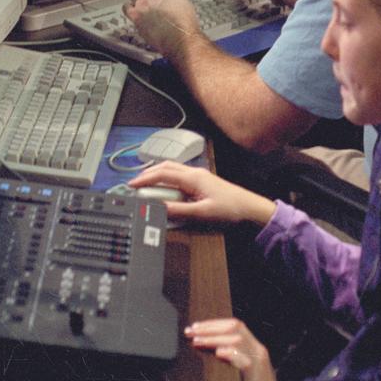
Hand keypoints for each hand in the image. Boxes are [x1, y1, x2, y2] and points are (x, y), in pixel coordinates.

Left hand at [123, 0, 202, 58]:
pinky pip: (126, 7)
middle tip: (153, 3)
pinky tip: (134, 14)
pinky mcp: (135, 15)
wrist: (180, 38)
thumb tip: (170, 0)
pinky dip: (129, 9)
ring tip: (142, 7)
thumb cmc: (185, 25)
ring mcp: (143, 2)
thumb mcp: (185, 5)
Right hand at [130, 161, 275, 225]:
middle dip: (147, 174)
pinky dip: (166, 178)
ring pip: (171, 169)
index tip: (132, 185)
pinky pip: (179, 174)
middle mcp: (194, 173)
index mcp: (192, 178)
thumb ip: (179, 210)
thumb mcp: (202, 213)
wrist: (249, 206)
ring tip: (145, 184)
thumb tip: (160, 209)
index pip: (162, 174)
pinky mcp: (201, 180)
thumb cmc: (230, 208)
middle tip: (134, 184)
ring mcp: (198, 175)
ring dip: (157, 174)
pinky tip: (164, 186)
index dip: (144, 179)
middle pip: (165, 167)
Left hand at [186, 318, 300, 380]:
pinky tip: (217, 354)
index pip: (234, 326)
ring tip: (196, 341)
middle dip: (209, 326)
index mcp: (254, 350)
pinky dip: (230, 354)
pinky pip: (244, 360)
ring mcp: (259, 363)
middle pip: (234, 327)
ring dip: (213, 337)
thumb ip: (228, 366)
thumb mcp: (240, 379)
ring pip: (237, 339)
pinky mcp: (257, 377)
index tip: (194, 328)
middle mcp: (258, 352)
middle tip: (189, 332)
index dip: (213, 324)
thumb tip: (203, 358)